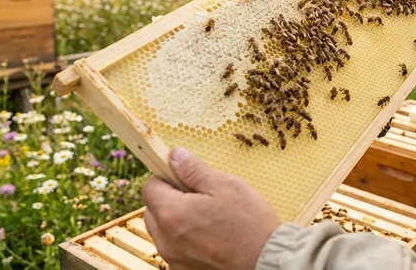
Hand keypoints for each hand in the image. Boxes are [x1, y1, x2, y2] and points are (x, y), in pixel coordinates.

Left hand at [142, 147, 280, 269]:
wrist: (266, 260)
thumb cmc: (249, 223)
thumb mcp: (225, 185)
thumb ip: (194, 170)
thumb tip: (175, 156)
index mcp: (172, 214)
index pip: (149, 187)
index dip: (166, 177)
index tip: (184, 177)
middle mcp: (166, 240)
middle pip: (153, 211)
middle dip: (170, 199)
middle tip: (200, 196)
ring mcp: (174, 258)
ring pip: (163, 231)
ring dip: (177, 220)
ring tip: (208, 218)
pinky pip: (176, 249)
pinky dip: (186, 240)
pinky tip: (210, 236)